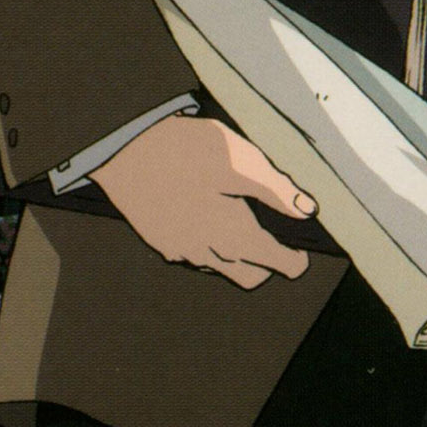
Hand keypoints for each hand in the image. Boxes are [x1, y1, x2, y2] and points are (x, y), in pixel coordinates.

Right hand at [89, 113, 317, 287]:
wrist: (119, 150)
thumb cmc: (181, 150)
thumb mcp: (238, 158)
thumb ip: (276, 188)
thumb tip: (307, 210)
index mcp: (234, 236)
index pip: (279, 264)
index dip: (296, 258)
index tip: (301, 247)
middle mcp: (208, 253)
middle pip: (250, 276)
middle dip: (267, 264)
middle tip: (272, 236)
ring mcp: (181, 251)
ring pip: (220, 269)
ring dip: (236, 258)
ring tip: (237, 223)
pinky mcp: (161, 241)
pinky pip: (193, 257)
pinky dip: (208, 248)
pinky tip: (203, 218)